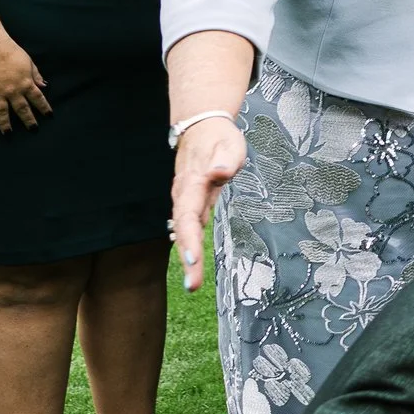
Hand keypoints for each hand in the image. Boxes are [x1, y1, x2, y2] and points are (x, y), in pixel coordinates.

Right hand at [0, 37, 50, 132]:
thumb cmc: (9, 50)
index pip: (38, 98)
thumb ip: (35, 75)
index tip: (49, 116)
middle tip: (33, 129)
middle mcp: (12, 90)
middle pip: (22, 109)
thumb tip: (44, 86)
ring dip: (6, 124)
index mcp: (25, 82)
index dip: (44, 108)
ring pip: (2, 112)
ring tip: (8, 133)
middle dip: (28, 120)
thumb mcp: (28, 61)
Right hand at [169, 117, 246, 290]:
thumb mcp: (229, 145)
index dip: (188, 239)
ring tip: (192, 283)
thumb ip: (225, 160)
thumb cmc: (219, 137)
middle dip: (187, 259)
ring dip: (187, 257)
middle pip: (183, 231)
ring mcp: (185, 200)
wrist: (202, 127)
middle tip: (192, 286)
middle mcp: (184, 195)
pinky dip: (189, 245)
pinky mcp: (191, 202)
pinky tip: (191, 262)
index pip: (187, 216)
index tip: (192, 260)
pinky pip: (188, 227)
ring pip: (184, 232)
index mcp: (192, 184)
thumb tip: (218, 173)